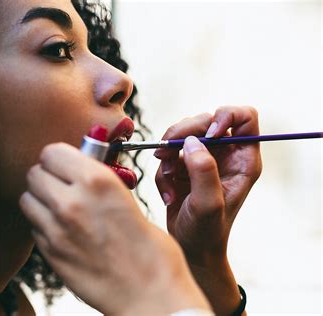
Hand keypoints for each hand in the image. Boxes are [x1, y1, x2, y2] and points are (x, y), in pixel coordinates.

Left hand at [20, 142, 210, 314]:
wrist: (150, 296)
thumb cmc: (150, 249)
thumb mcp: (127, 198)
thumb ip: (97, 179)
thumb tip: (78, 165)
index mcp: (96, 181)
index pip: (52, 152)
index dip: (59, 158)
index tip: (67, 164)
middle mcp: (71, 201)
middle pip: (34, 173)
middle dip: (47, 176)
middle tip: (62, 185)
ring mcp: (56, 230)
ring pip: (27, 198)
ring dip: (40, 199)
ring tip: (60, 207)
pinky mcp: (50, 254)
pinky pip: (33, 226)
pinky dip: (42, 224)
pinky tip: (63, 231)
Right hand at [154, 106, 261, 313]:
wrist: (190, 250)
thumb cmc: (206, 232)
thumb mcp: (208, 204)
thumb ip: (204, 171)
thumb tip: (193, 141)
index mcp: (242, 160)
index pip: (244, 117)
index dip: (225, 116)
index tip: (208, 134)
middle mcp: (225, 155)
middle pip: (205, 120)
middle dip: (183, 133)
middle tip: (167, 152)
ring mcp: (203, 159)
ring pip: (182, 134)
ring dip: (168, 154)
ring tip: (168, 178)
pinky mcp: (184, 166)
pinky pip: (168, 154)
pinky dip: (162, 173)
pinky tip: (168, 194)